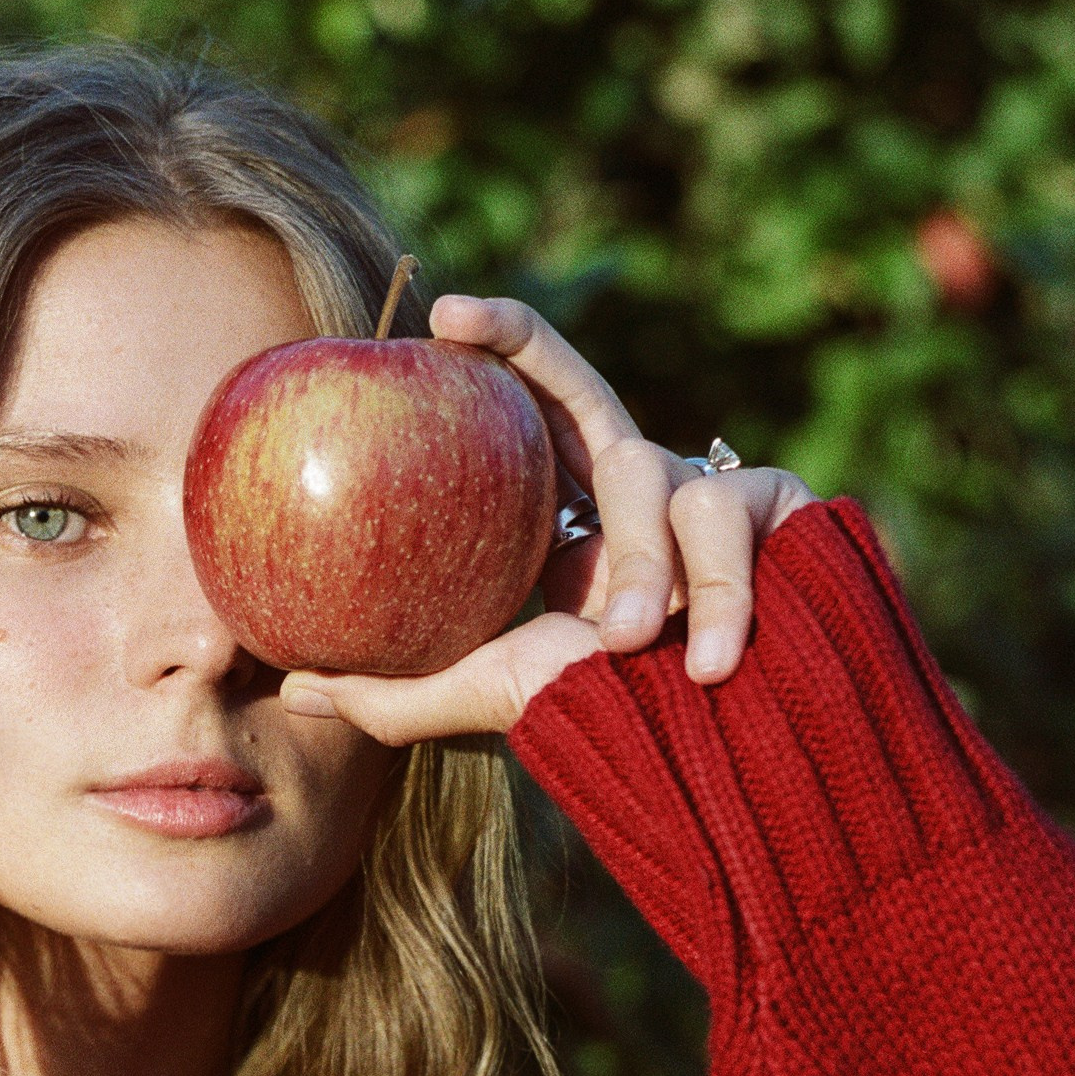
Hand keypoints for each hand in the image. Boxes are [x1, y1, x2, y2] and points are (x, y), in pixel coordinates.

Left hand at [280, 292, 815, 740]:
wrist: (736, 762)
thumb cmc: (620, 723)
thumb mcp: (499, 699)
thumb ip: (398, 695)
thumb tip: (293, 687)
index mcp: (571, 513)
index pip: (535, 402)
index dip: (501, 342)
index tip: (439, 313)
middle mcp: (637, 486)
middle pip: (584, 385)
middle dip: (529, 343)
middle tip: (460, 324)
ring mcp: (710, 491)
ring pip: (658, 477)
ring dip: (647, 566)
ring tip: (629, 644)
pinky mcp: (782, 507)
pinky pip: (732, 516)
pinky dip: (723, 593)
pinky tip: (710, 661)